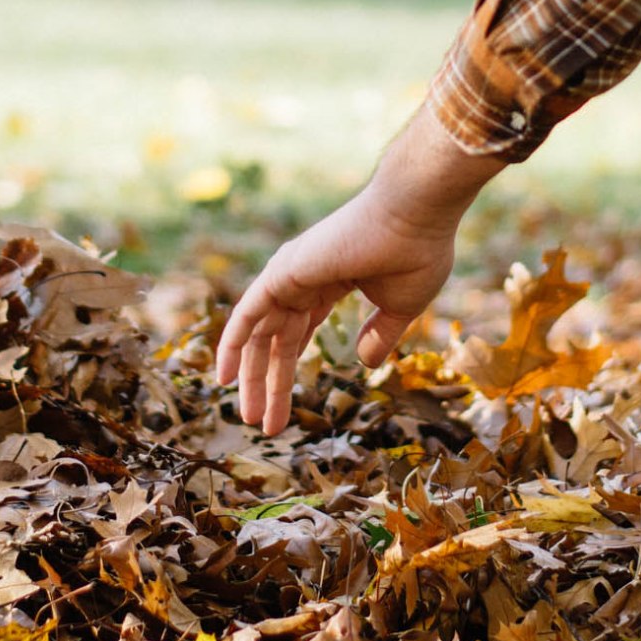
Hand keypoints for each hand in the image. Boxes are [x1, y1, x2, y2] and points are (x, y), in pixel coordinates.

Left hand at [215, 107, 505, 433]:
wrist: (415, 216)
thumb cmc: (416, 254)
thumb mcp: (401, 308)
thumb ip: (380, 334)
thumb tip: (363, 362)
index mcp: (331, 282)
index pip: (300, 332)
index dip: (290, 368)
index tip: (287, 407)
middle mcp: (304, 278)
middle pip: (276, 340)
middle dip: (269, 382)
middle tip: (263, 423)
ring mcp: (290, 274)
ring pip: (259, 334)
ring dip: (252, 377)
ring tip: (249, 417)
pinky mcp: (282, 272)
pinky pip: (247, 314)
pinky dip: (231, 344)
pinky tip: (224, 376)